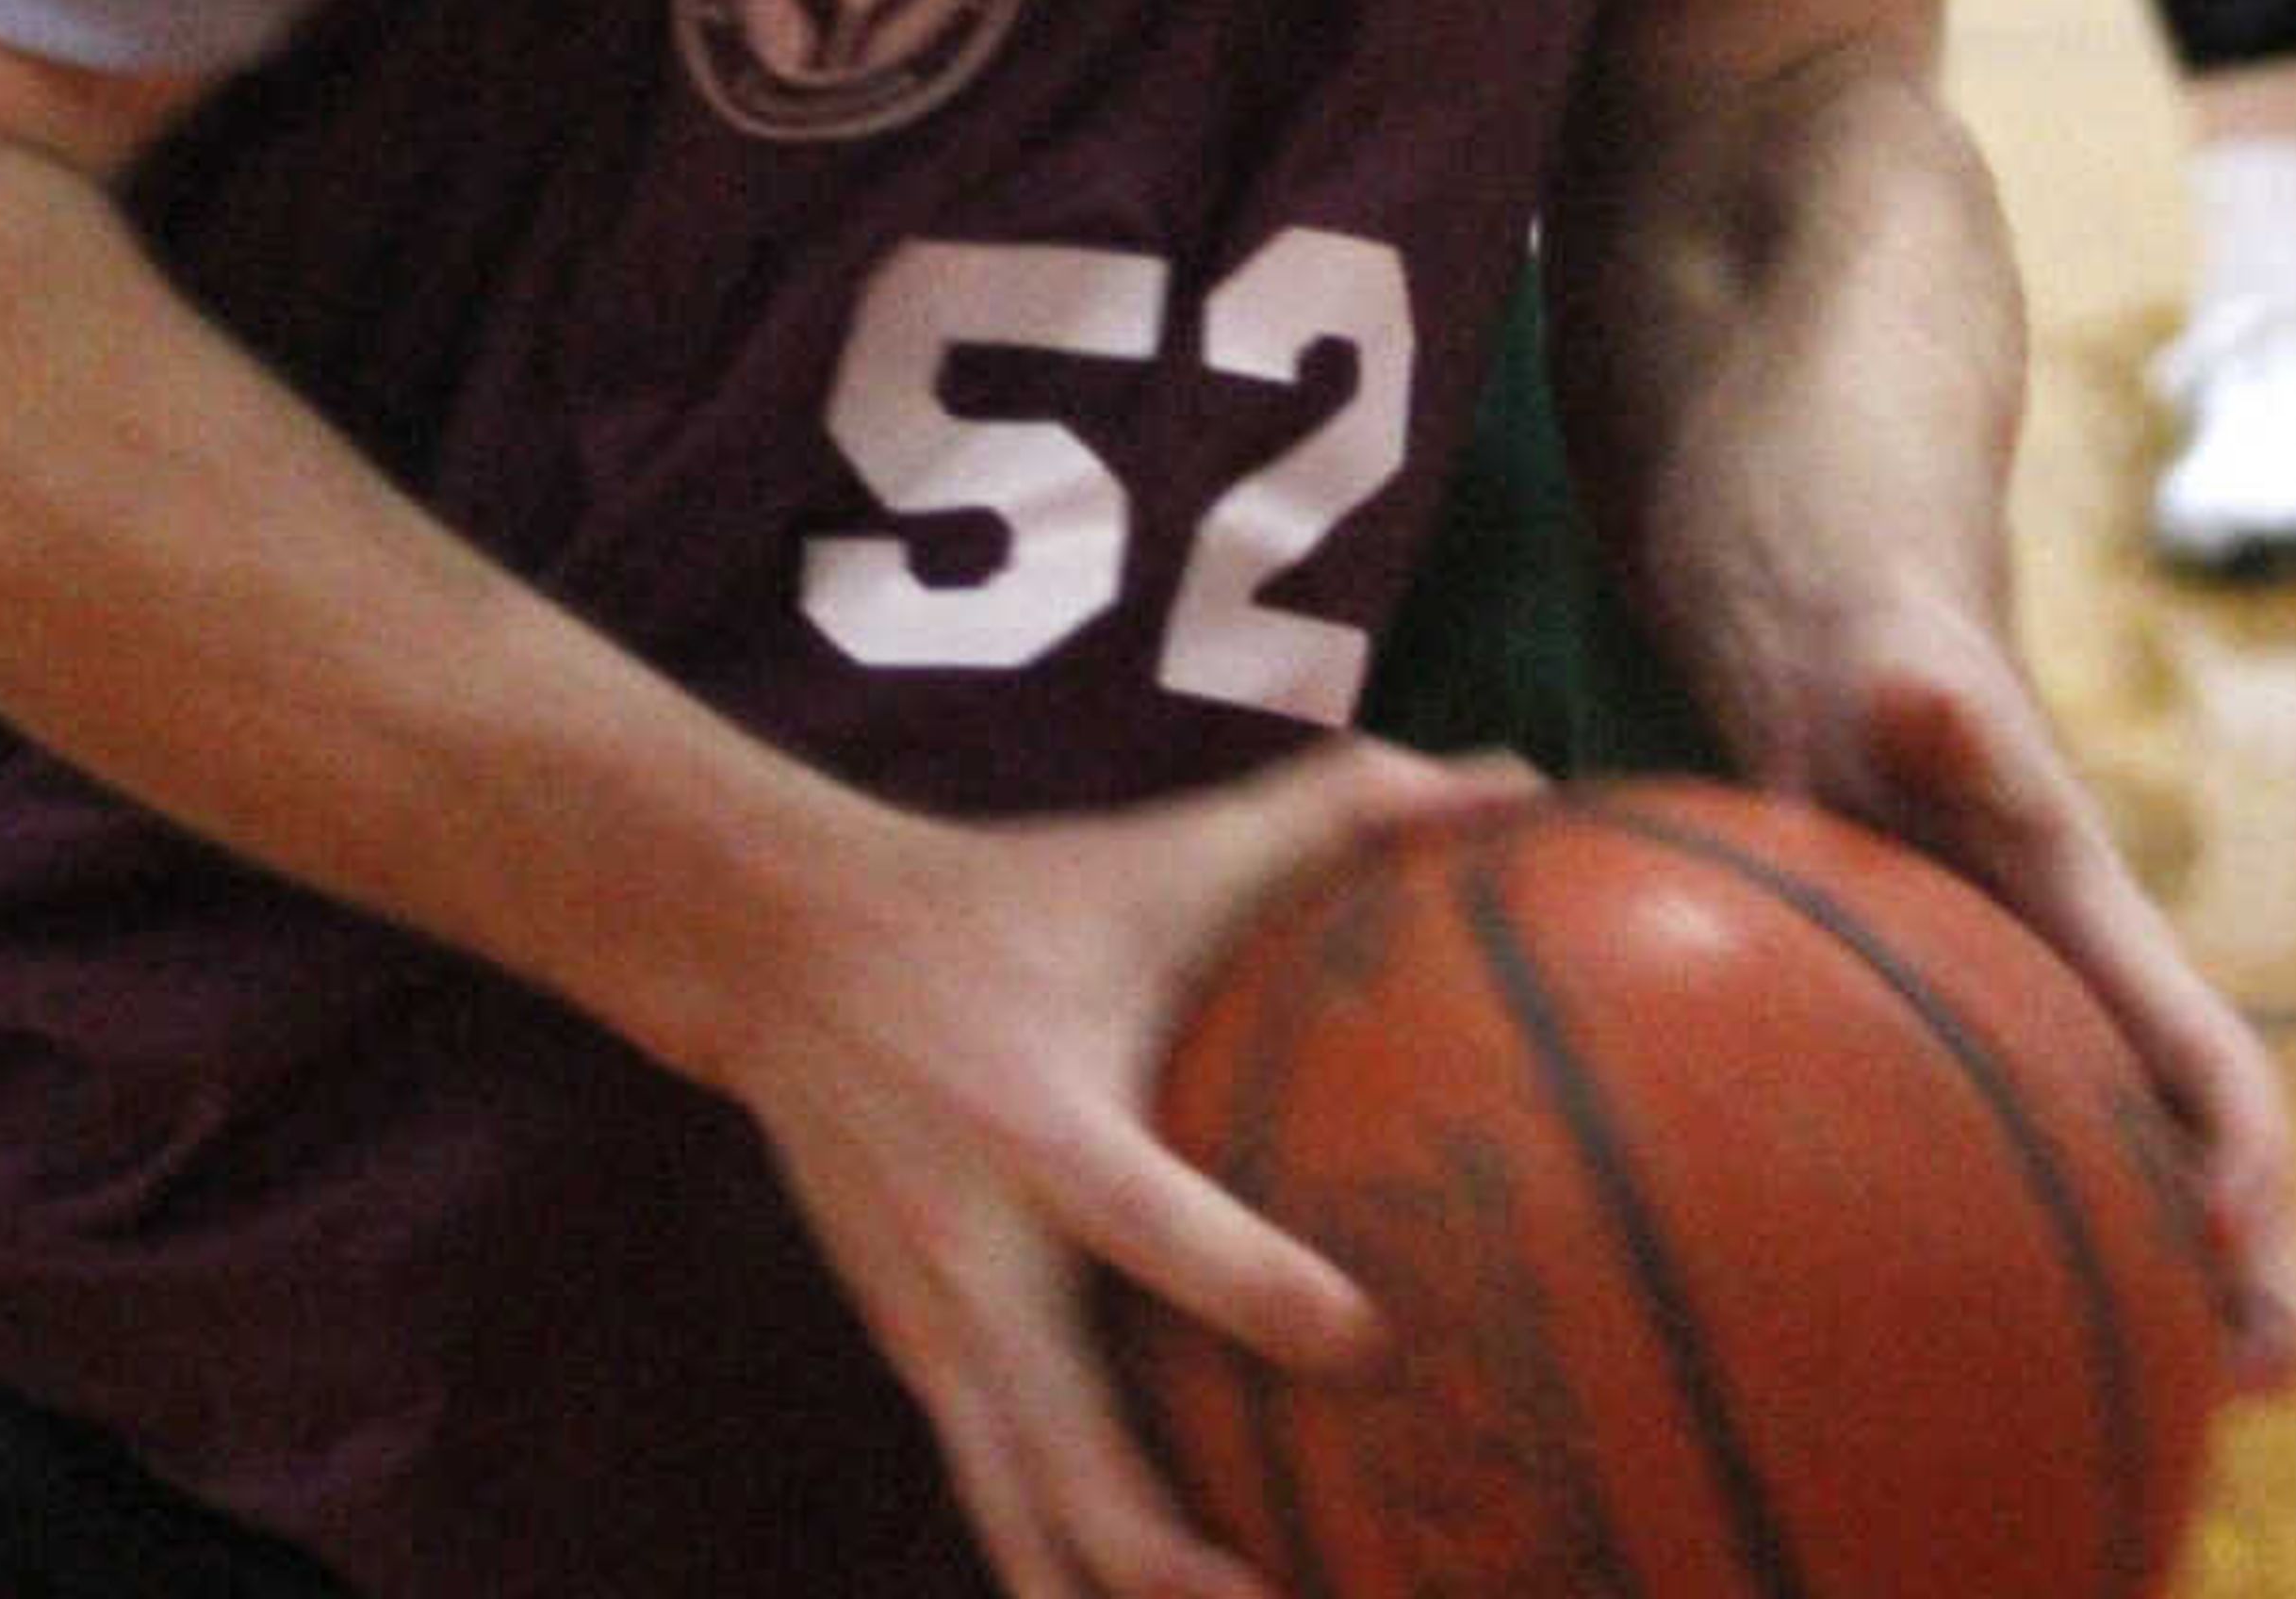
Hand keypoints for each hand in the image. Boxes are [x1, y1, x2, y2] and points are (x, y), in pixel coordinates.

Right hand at [716, 733, 1539, 1598]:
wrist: (782, 952)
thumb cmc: (1011, 899)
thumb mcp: (1155, 849)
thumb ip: (1333, 810)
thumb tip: (1513, 776)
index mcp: (1046, 1134)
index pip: (1153, 1230)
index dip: (1257, 1291)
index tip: (1368, 1342)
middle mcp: (981, 1263)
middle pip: (1068, 1464)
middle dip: (1178, 1572)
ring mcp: (936, 1338)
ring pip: (1027, 1533)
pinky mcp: (918, 1373)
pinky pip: (1002, 1514)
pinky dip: (1073, 1585)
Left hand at [1774, 605, 2295, 1394]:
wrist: (1862, 668)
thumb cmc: (1890, 676)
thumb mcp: (1903, 675)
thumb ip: (1925, 699)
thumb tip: (1921, 698)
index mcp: (2102, 927)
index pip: (2208, 1055)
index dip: (2240, 1148)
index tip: (2236, 1232)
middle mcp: (2092, 994)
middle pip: (2199, 1151)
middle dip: (2246, 1264)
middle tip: (2255, 1380)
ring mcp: (2039, 1025)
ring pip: (2122, 1173)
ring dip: (2152, 1283)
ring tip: (2147, 1412)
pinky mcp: (1966, 1042)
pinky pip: (2021, 1158)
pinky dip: (2026, 1243)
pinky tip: (1938, 1337)